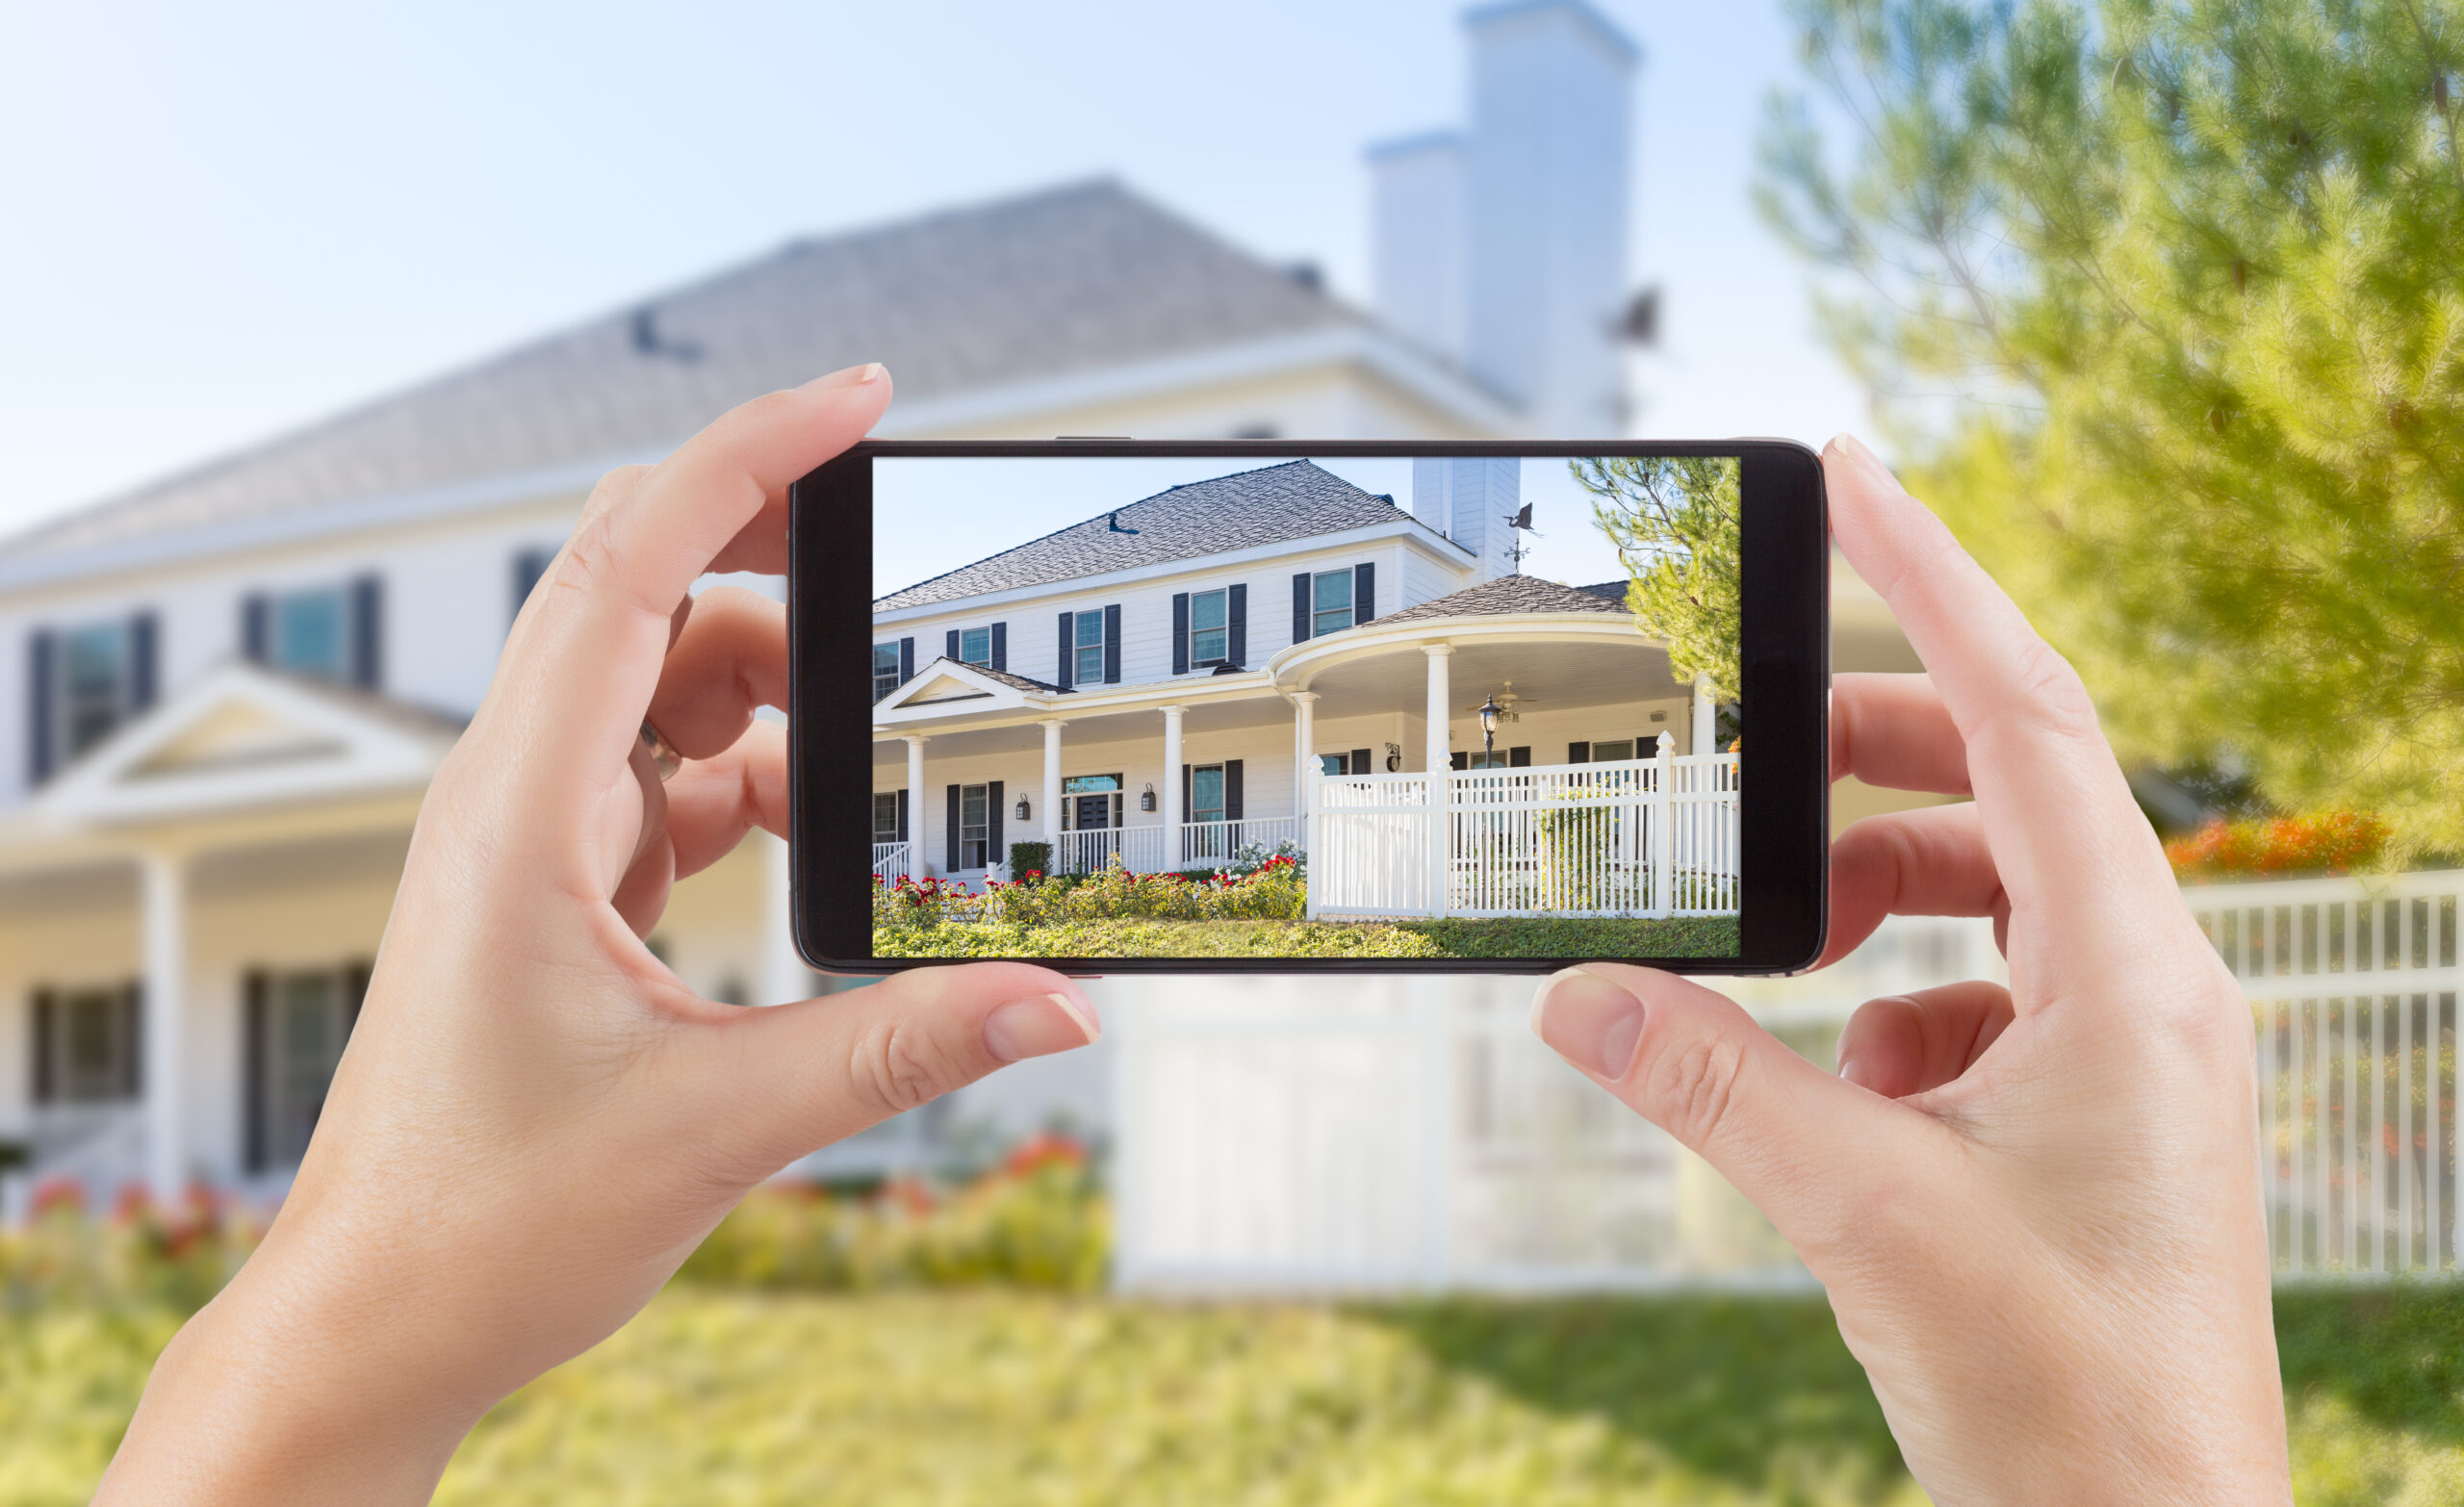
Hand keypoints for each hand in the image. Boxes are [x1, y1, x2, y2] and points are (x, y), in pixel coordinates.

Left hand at [97, 366, 1101, 1504]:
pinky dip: (751, 778)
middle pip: (647, 593)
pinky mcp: (556, 885)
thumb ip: (902, 1046)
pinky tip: (814, 839)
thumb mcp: (719, 1125)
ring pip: (663, 686)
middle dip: (779, 554)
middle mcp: (512, 795)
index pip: (629, 568)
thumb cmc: (486, 1222)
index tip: (857, 401)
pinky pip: (665, 774)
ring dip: (776, 698)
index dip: (746, 461)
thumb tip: (1063, 1001)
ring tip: (879, 761)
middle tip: (904, 555)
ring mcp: (530, 836)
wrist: (378, 1317)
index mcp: (519, 811)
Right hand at [1530, 435, 2288, 1504]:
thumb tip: (1575, 992)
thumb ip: (1711, 1081)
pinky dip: (1896, 998)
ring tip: (1778, 937)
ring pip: (1993, 893)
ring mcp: (2129, 1053)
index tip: (1849, 476)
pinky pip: (1985, 992)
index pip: (2027, 714)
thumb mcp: (1862, 1212)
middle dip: (1870, 758)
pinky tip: (1843, 1080)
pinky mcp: (2093, 1113)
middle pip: (2004, 789)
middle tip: (1753, 754)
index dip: (1934, 579)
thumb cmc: (2067, 1394)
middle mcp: (2149, 988)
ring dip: (1875, 892)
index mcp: (2132, 974)